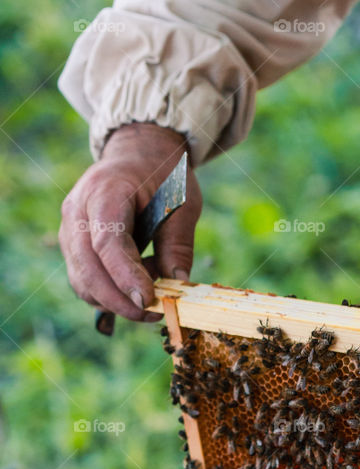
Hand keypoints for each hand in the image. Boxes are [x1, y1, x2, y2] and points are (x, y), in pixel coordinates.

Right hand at [59, 123, 201, 321]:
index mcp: (104, 191)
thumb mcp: (182, 202)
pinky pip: (84, 279)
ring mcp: (69, 229)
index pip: (107, 242)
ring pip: (81, 280)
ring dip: (115, 300)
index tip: (148, 300)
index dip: (125, 276)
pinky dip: (109, 293)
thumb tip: (177, 284)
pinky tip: (138, 283)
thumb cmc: (162, 176)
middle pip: (87, 268)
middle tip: (154, 313)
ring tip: (152, 292)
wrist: (136, 155)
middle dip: (119, 299)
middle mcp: (77, 211)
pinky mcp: (72, 245)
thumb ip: (178, 243)